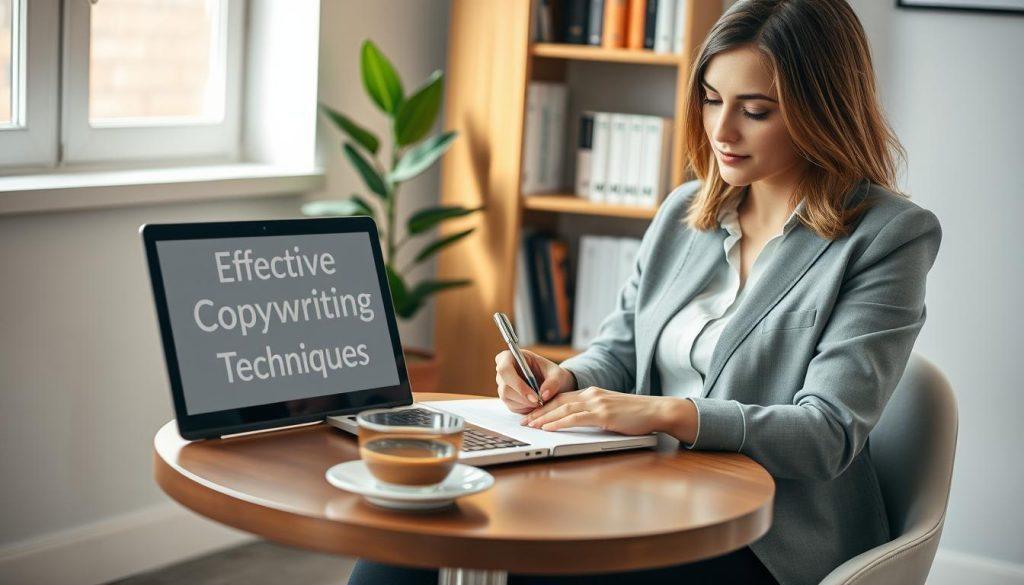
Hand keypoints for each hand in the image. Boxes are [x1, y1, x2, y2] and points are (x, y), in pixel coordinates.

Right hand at [495, 349, 576, 413]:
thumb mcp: (557, 374)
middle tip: (541, 403)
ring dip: (526, 404)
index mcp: (511, 357)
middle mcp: (503, 371)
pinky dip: (525, 408)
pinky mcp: (506, 398)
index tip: (535, 396)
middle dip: (524, 398)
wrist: (551, 383)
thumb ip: (553, 382)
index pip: (504, 369)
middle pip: (505, 387)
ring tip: (541, 401)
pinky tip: (536, 404)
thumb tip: (544, 395)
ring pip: (507, 399)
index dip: (517, 384)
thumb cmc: (551, 373)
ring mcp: (502, 385)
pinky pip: (512, 406)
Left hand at [519, 386, 681, 435]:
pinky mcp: (603, 414)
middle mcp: (591, 394)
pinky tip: (548, 428)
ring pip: (563, 409)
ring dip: (544, 418)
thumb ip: (593, 411)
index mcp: (592, 392)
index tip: (531, 414)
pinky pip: (575, 418)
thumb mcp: (609, 409)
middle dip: (538, 411)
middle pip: (558, 401)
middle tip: (524, 421)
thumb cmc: (635, 414)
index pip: (562, 397)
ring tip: (530, 425)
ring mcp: (597, 403)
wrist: (655, 411)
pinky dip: (559, 422)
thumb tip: (577, 420)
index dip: (544, 406)